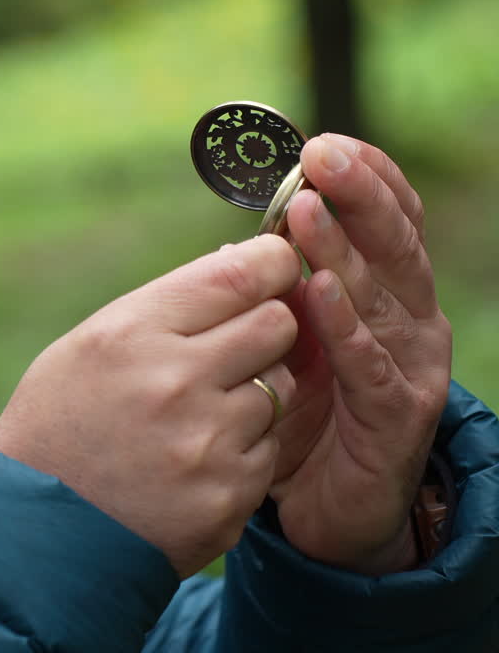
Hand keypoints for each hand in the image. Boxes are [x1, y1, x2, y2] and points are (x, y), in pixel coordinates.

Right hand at [0, 236, 299, 577]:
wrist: (33, 532)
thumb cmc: (59, 424)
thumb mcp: (89, 346)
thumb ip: (166, 307)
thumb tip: (243, 261)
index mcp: (133, 333)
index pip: (242, 274)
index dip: (270, 263)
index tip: (271, 268)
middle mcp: (175, 382)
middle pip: (278, 324)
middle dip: (264, 329)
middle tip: (231, 349)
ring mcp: (207, 444)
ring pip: (280, 390)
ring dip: (250, 397)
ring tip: (192, 420)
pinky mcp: (229, 497)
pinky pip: (268, 451)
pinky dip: (240, 453)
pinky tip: (191, 465)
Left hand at [270, 134, 451, 574]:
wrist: (331, 509)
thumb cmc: (310, 412)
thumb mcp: (295, 339)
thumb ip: (282, 291)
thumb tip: (242, 239)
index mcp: (390, 295)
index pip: (389, 222)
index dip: (365, 179)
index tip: (325, 142)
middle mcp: (411, 321)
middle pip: (393, 244)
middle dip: (359, 195)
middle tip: (321, 155)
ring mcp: (409, 368)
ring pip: (382, 296)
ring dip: (343, 249)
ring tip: (307, 210)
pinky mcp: (395, 418)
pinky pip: (370, 366)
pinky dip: (346, 328)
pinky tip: (319, 294)